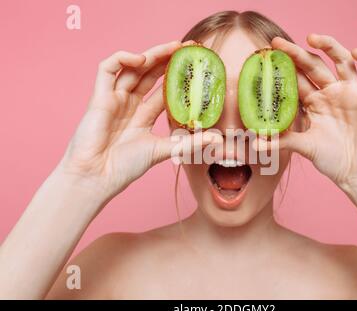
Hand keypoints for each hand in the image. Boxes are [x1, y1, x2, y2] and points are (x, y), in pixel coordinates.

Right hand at [58, 41, 220, 199]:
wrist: (97, 177)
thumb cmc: (125, 167)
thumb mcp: (164, 150)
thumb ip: (190, 143)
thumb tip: (219, 140)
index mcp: (143, 116)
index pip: (163, 89)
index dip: (177, 76)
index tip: (195, 65)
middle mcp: (129, 104)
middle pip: (149, 74)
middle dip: (167, 59)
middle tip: (187, 48)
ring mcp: (113, 99)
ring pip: (132, 67)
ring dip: (151, 54)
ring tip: (171, 48)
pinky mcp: (98, 96)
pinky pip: (107, 68)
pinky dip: (122, 58)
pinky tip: (142, 59)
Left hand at [256, 34, 356, 188]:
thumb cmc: (331, 159)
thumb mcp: (303, 147)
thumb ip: (281, 141)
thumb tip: (255, 144)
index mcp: (315, 102)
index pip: (298, 79)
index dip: (284, 67)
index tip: (267, 58)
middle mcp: (332, 92)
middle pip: (314, 65)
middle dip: (297, 53)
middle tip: (278, 43)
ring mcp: (353, 92)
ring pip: (342, 60)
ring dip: (329, 46)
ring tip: (312, 38)